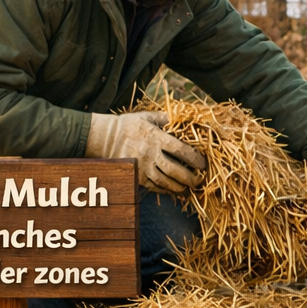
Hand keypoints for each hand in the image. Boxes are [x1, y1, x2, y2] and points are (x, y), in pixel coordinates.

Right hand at [86, 112, 206, 194]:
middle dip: (190, 178)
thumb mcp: (146, 117)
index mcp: (155, 138)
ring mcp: (142, 167)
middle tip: (199, 181)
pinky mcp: (136, 176)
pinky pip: (154, 186)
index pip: (181, 150)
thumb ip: (165, 118)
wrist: (103, 137)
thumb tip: (182, 118)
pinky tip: (173, 190)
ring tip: (188, 187)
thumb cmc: (128, 125)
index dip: (195, 159)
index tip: (203, 164)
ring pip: (165, 182)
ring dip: (179, 187)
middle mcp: (150, 153)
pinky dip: (166, 190)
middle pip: (175, 170)